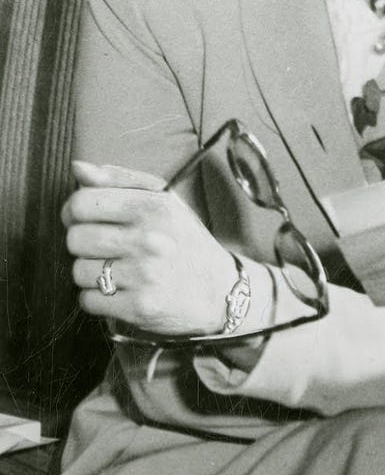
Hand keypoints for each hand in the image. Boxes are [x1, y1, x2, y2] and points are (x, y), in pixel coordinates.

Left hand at [63, 160, 239, 335]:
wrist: (220, 290)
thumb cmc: (185, 241)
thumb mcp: (165, 201)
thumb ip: (120, 180)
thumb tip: (77, 167)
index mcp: (155, 207)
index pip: (82, 202)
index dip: (75, 212)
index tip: (88, 220)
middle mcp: (150, 239)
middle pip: (75, 238)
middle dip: (84, 245)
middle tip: (108, 249)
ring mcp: (144, 275)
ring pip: (78, 271)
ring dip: (92, 274)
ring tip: (118, 271)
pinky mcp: (138, 307)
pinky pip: (88, 300)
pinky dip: (98, 298)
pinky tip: (121, 291)